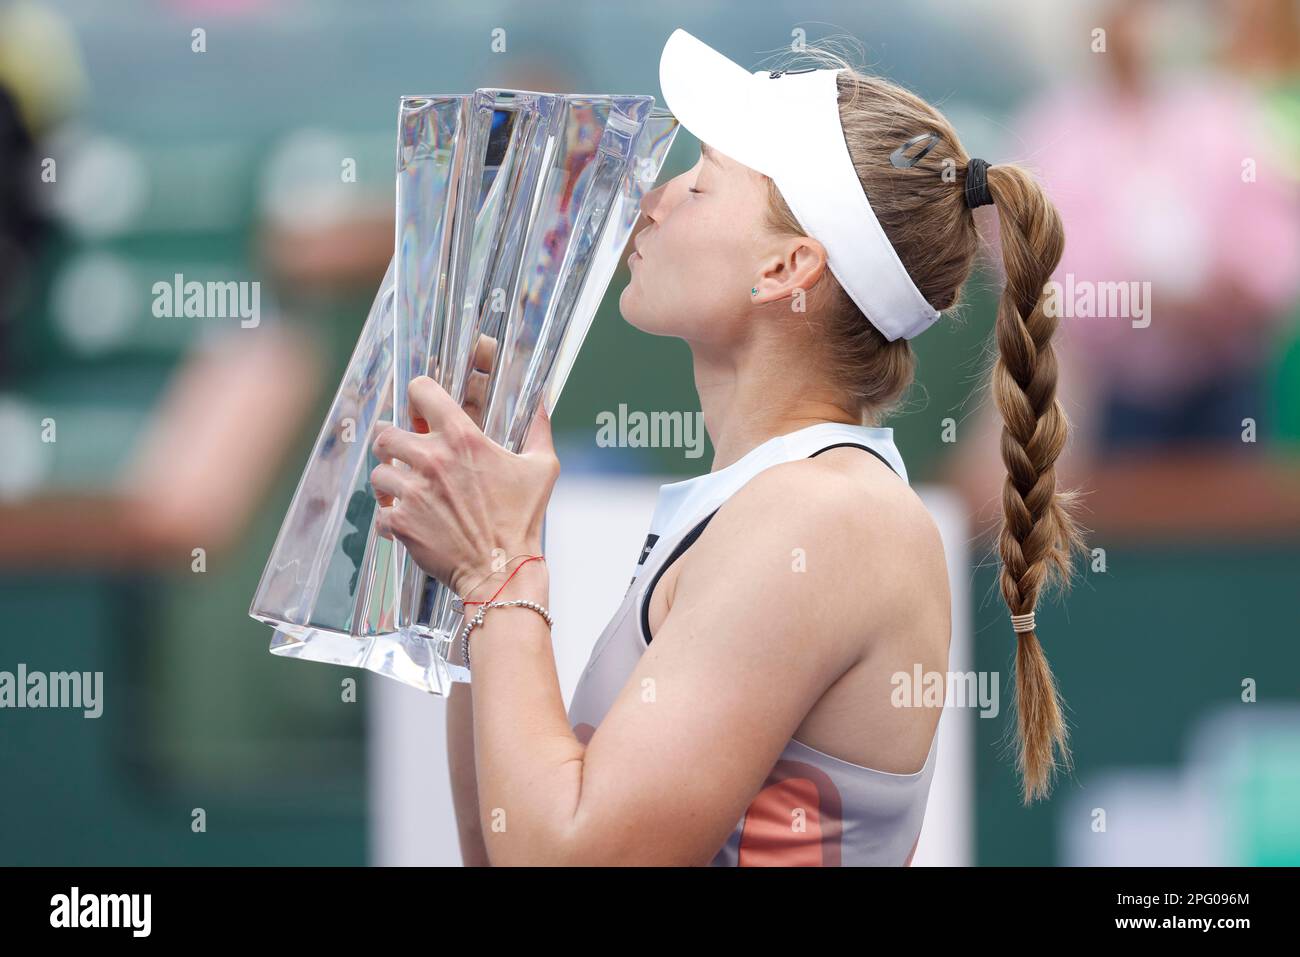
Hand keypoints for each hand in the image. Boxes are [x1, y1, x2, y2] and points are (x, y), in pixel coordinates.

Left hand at [369, 374, 559, 596]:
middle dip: (392, 444)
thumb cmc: (522, 520)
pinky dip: (389, 518)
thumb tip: (543, 403)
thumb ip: (539, 430)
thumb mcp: (541, 468)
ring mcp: (413, 492)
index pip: (421, 391)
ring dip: (389, 482)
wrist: (503, 570)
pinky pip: (379, 513)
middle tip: (401, 455)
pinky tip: (406, 522)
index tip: (420, 412)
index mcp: (462, 438)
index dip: (418, 398)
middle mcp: (432, 460)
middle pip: (386, 434)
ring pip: (379, 473)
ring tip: (402, 491)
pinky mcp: (401, 523)